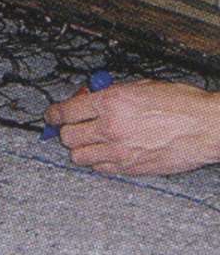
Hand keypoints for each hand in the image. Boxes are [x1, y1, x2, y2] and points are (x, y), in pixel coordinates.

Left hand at [44, 81, 219, 175]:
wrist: (208, 127)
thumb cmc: (182, 104)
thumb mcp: (143, 86)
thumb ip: (111, 93)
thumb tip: (89, 97)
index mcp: (112, 102)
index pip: (66, 111)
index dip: (54, 114)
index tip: (51, 116)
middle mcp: (111, 127)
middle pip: (67, 136)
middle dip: (68, 130)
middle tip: (76, 127)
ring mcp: (118, 151)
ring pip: (78, 156)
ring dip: (81, 148)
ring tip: (92, 141)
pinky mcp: (127, 168)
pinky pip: (98, 168)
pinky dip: (98, 161)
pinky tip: (108, 152)